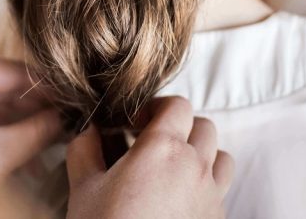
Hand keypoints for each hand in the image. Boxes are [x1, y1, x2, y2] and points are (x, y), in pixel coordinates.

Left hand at [0, 58, 63, 189]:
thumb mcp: (0, 152)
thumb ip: (38, 130)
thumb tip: (66, 118)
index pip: (20, 71)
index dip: (50, 88)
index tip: (74, 103)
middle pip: (13, 87)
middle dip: (41, 110)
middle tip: (70, 125)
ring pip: (6, 105)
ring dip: (30, 127)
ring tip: (56, 144)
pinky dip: (13, 135)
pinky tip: (33, 159)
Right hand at [66, 96, 232, 218]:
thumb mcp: (84, 187)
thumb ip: (84, 148)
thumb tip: (88, 130)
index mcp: (163, 148)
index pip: (177, 106)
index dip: (156, 107)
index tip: (135, 123)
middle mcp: (195, 166)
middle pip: (204, 127)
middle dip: (180, 128)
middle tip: (153, 143)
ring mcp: (211, 195)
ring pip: (221, 157)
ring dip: (201, 154)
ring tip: (174, 168)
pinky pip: (222, 190)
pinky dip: (206, 184)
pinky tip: (180, 199)